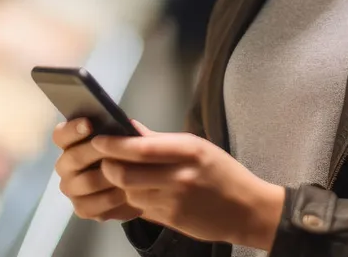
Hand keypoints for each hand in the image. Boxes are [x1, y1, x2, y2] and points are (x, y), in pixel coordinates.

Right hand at [53, 119, 142, 221]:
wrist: (141, 185)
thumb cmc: (130, 155)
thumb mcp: (131, 138)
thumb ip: (125, 130)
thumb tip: (125, 125)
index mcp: (71, 143)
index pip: (61, 135)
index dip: (72, 129)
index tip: (89, 124)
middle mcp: (65, 165)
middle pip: (73, 158)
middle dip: (97, 152)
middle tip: (117, 151)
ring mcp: (71, 188)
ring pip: (86, 182)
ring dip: (109, 177)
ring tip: (130, 175)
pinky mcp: (81, 208)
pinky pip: (93, 205)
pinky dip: (112, 200)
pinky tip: (127, 195)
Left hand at [92, 124, 284, 249]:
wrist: (248, 210)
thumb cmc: (223, 174)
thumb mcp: (198, 147)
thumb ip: (161, 140)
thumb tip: (130, 128)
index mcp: (189, 151)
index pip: (140, 148)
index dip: (113, 145)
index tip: (99, 140)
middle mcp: (180, 176)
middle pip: (125, 174)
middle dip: (107, 166)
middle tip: (104, 160)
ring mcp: (174, 201)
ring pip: (128, 193)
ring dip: (118, 185)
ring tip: (122, 175)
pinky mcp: (171, 220)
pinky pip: (139, 208)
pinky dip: (132, 199)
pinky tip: (136, 191)